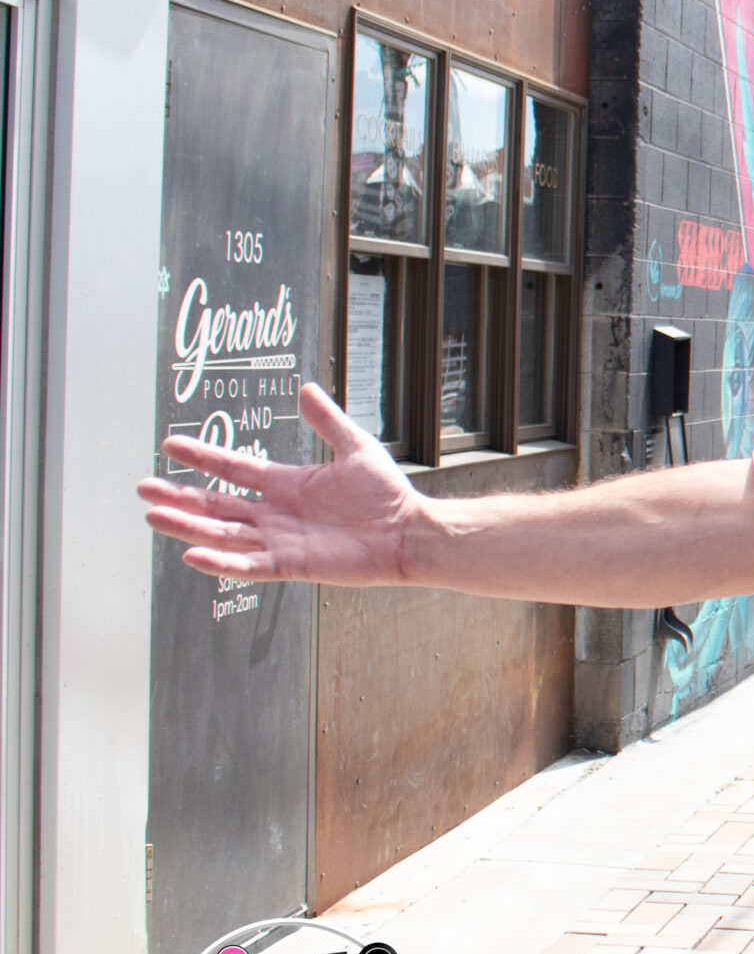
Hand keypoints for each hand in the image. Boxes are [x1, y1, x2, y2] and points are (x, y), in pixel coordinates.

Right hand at [138, 382, 422, 585]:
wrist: (409, 531)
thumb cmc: (387, 495)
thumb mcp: (355, 448)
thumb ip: (328, 421)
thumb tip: (306, 388)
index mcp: (286, 484)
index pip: (233, 469)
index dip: (202, 457)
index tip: (170, 444)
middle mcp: (276, 513)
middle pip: (216, 504)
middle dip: (180, 495)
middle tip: (143, 486)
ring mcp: (280, 540)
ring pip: (223, 533)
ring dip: (188, 525)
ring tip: (153, 514)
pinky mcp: (291, 565)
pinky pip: (249, 565)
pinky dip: (221, 562)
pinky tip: (192, 554)